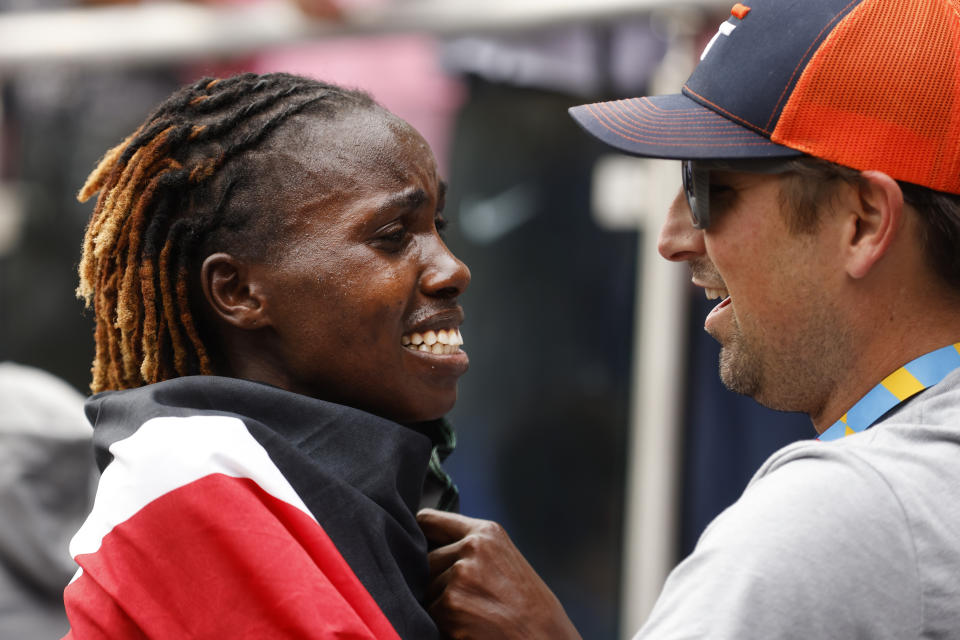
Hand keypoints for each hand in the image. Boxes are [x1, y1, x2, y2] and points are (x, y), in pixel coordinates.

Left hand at [417, 509, 582, 639]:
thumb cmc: (530, 609)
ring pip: (425, 590)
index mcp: (486, 533)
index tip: (416, 547)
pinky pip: (428, 615)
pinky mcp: (450, 606)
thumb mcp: (505, 562)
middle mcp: (471, 548)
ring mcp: (460, 576)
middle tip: (466, 600)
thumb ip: (471, 549)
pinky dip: (443, 626)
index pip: (429, 520)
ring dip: (439, 606)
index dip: (420, 537)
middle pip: (425, 560)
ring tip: (474, 616)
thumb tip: (427, 548)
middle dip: (435, 580)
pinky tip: (469, 630)